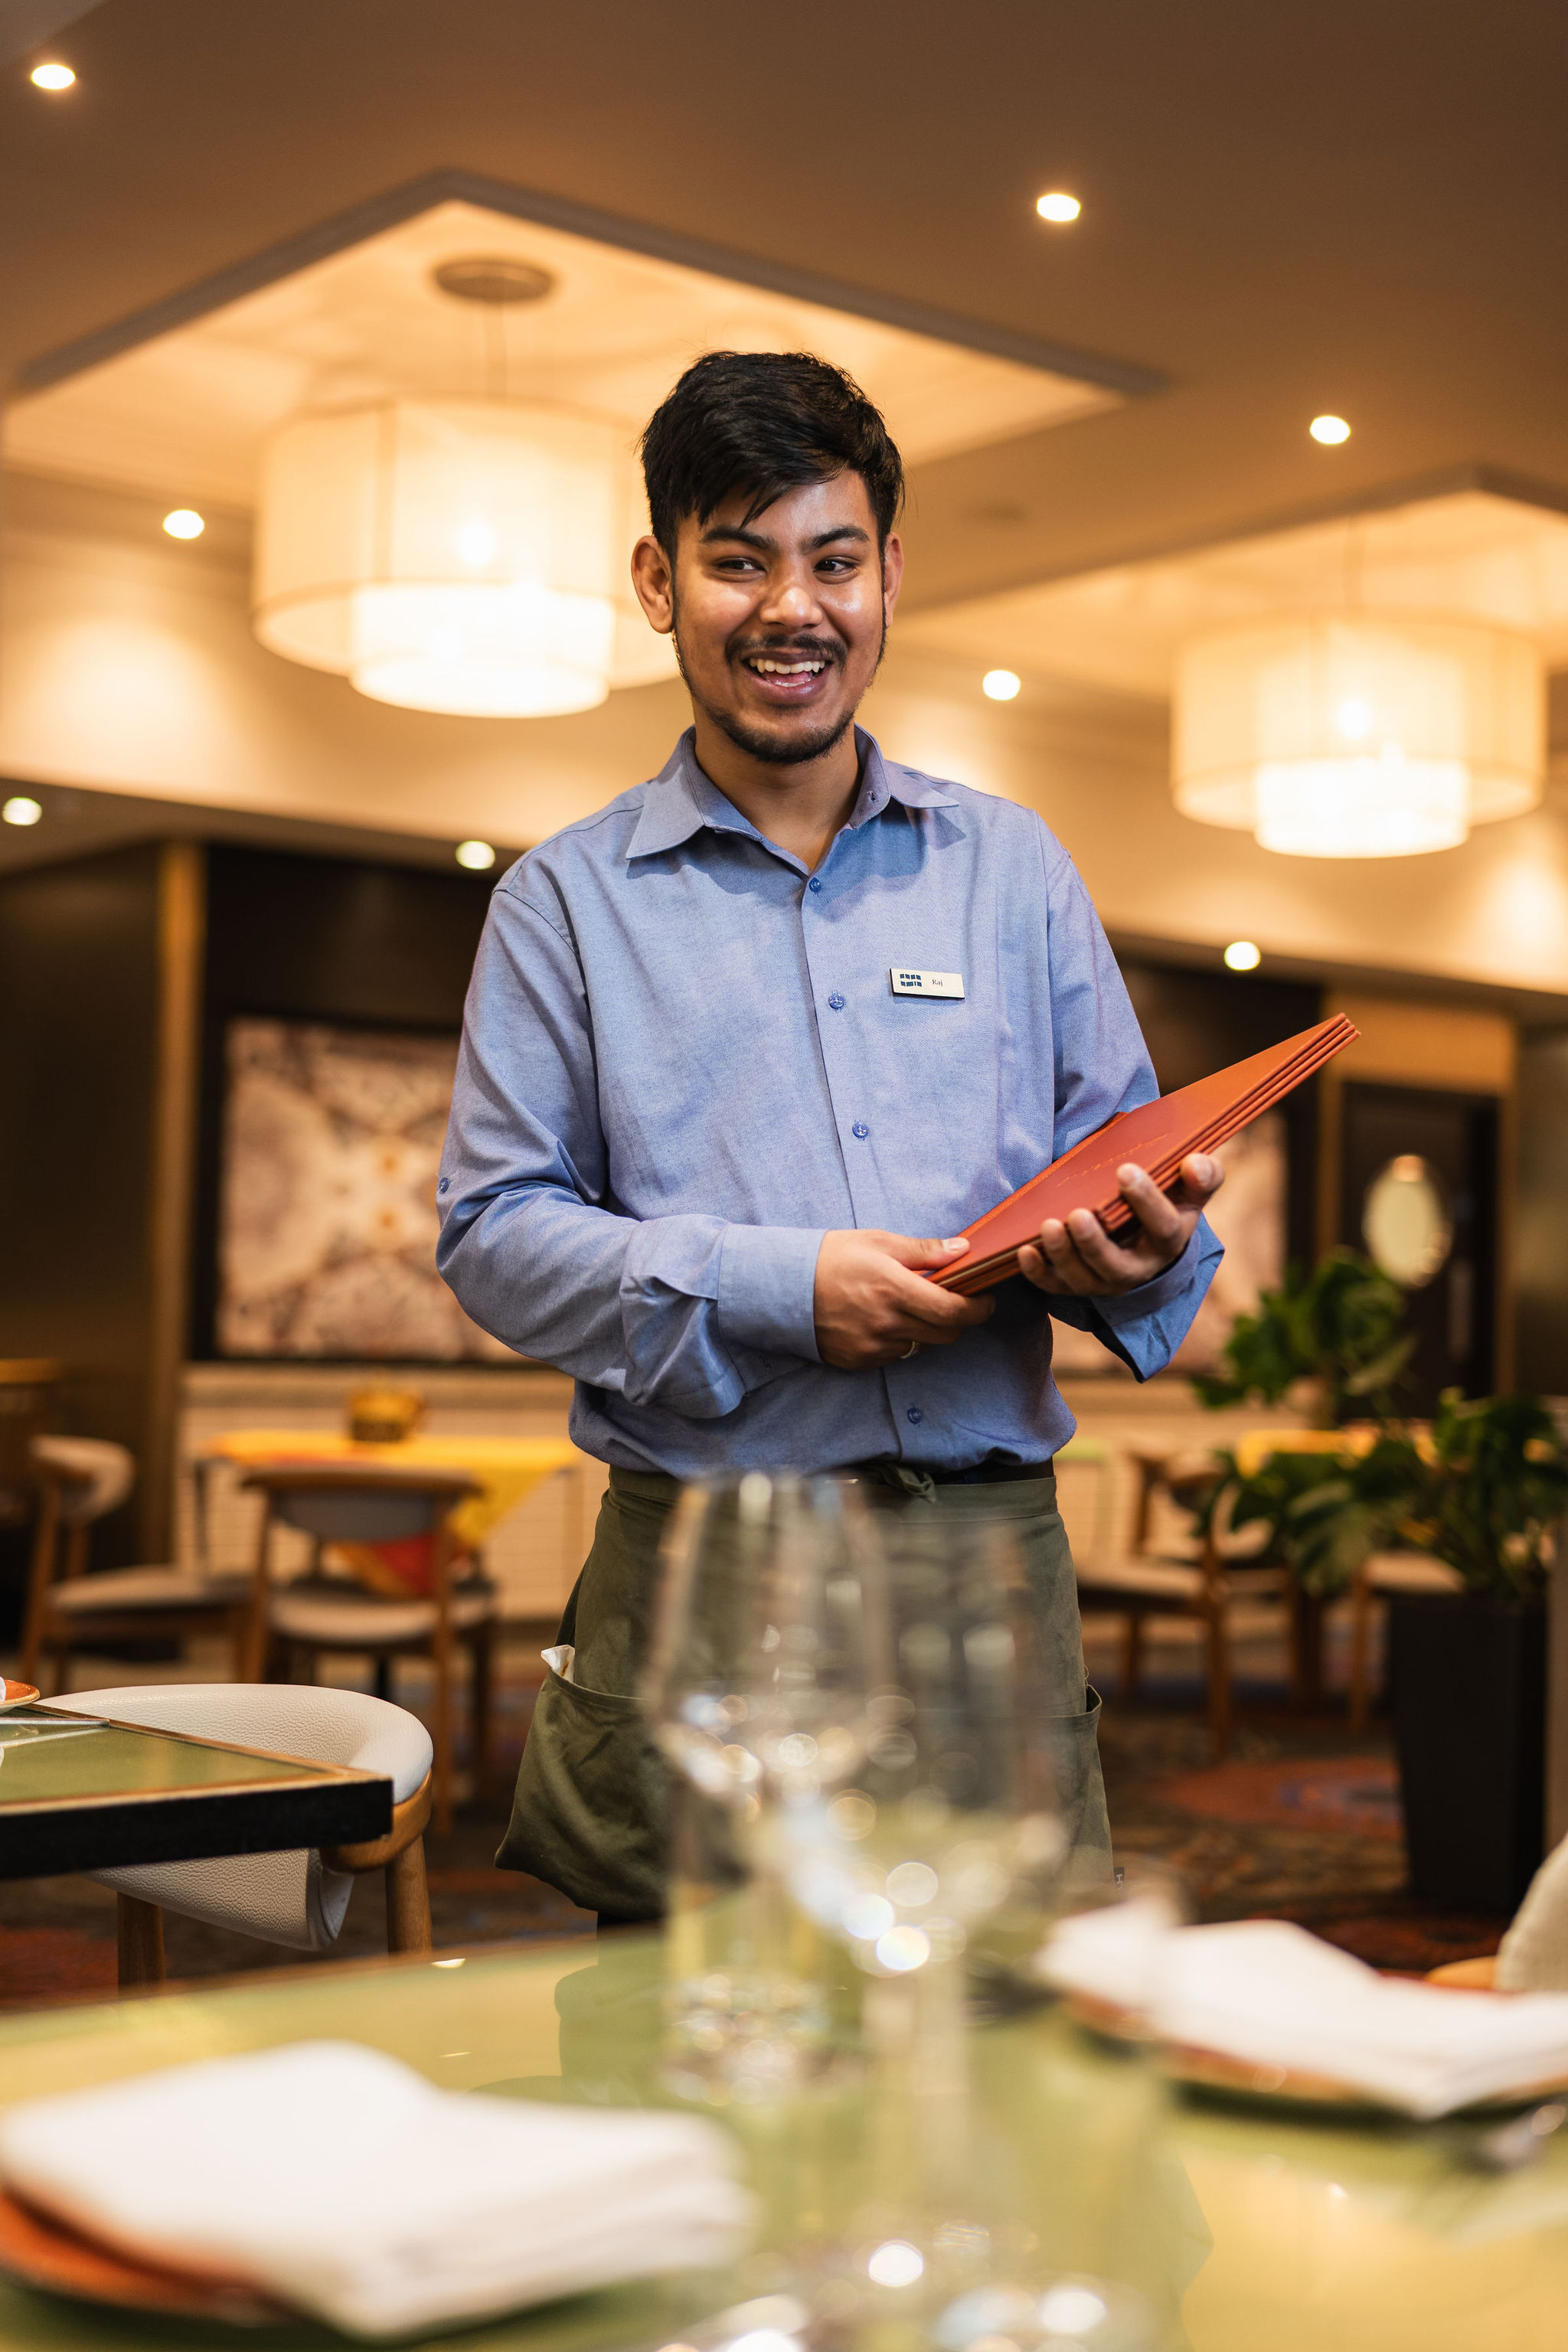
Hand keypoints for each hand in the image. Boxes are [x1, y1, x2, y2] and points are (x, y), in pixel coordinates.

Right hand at [813, 1229, 993, 1369]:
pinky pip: (895, 1356)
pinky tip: (883, 1321)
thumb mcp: (878, 1242)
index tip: (985, 1300)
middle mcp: (886, 1323)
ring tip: (910, 1307)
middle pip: (945, 1334)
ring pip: (922, 1346)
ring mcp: (872, 1346)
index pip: (953, 1311)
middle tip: (953, 1302)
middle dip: (956, 1320)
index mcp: (895, 1289)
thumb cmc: (832, 1257)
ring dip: (926, 1330)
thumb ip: (924, 1251)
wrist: (782, 1286)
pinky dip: (900, 1341)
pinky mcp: (859, 1361)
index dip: (978, 1309)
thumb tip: (962, 1249)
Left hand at [1017, 1153, 1223, 1298]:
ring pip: (1083, 1278)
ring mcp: (1104, 1280)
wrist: (1147, 1238)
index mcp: (1168, 1242)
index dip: (1147, 1201)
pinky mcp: (1075, 1285)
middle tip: (1078, 1213)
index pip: (1164, 1228)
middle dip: (1095, 1243)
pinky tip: (1025, 1251)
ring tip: (1049, 1225)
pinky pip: (1054, 1286)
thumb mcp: (1191, 1190)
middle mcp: (1137, 1269)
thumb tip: (1194, 1163)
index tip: (1125, 1169)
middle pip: (1116, 1266)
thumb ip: (1202, 1174)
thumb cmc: (1169, 1204)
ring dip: (1063, 1254)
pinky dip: (1038, 1272)